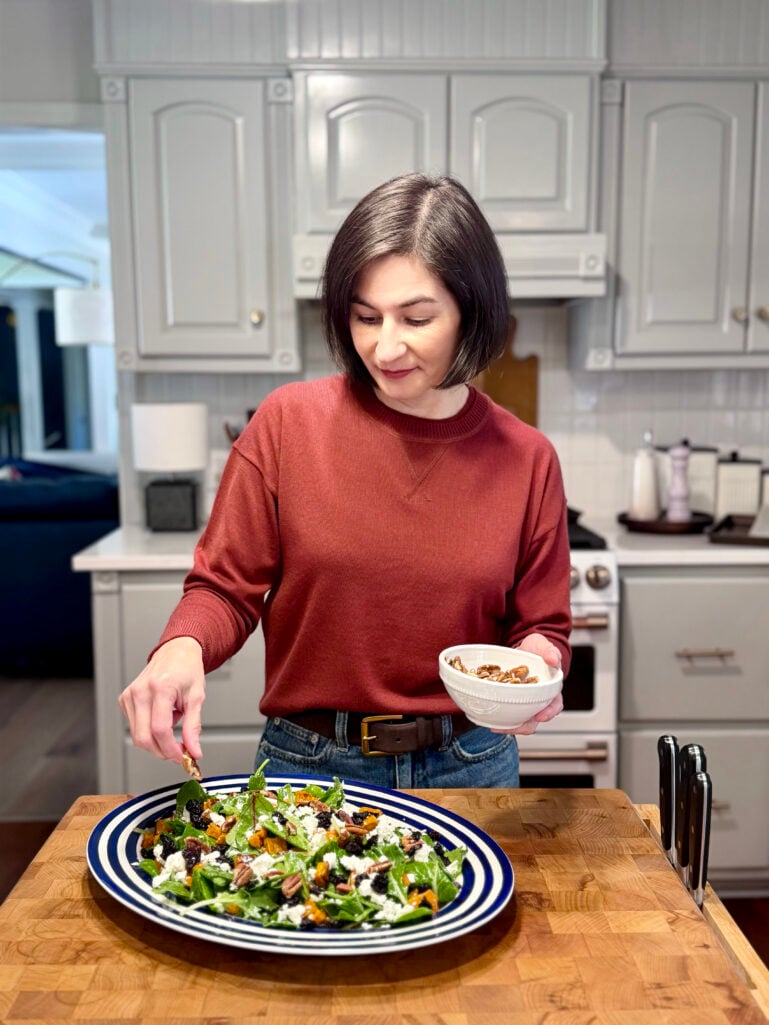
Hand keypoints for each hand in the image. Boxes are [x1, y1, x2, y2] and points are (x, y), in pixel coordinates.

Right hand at [118, 636, 205, 763]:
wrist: (176, 652)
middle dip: (162, 751)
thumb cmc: (186, 670)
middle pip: (144, 737)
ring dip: (157, 740)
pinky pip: (134, 726)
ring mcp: (130, 695)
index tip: (183, 756)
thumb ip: (193, 727)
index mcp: (160, 688)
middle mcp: (141, 691)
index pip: (160, 729)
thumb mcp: (196, 697)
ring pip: (137, 736)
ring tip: (172, 721)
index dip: (171, 749)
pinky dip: (149, 730)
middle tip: (178, 751)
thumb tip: (193, 751)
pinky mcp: (124, 699)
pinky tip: (161, 716)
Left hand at [491, 632, 562, 734]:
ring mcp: (524, 703)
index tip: (541, 716)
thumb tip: (553, 659)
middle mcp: (539, 700)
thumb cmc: (536, 649)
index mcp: (551, 689)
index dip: (549, 713)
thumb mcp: (543, 645)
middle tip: (510, 727)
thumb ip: (550, 651)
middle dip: (523, 726)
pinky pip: (507, 714)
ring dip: (509, 727)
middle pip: (534, 720)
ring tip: (496, 726)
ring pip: (520, 722)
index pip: (554, 705)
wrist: (522, 649)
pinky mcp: (511, 702)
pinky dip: (499, 719)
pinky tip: (490, 720)